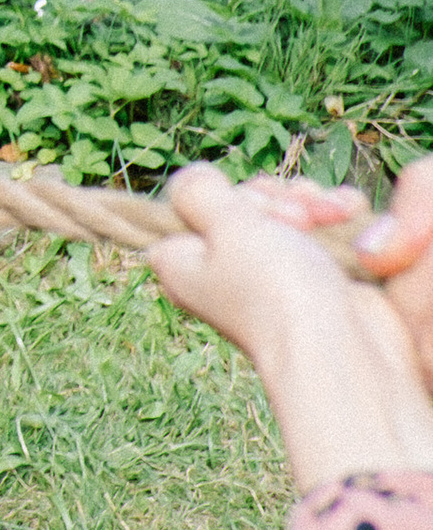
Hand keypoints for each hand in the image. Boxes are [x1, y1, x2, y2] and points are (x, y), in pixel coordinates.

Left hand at [149, 163, 432, 486]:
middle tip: (291, 220)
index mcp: (185, 261)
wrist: (341, 349)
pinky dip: (335, 215)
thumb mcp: (223, 226)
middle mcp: (224, 267)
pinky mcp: (316, 275)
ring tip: (323, 220)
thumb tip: (193, 179)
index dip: (220, 196)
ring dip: (310, 202)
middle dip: (273, 198)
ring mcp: (272, 272)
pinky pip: (321, 225)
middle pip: (242, 202)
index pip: (191, 204)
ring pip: (286, 208)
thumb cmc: (274, 291)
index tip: (242, 210)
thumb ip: (196, 191)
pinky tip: (343, 216)